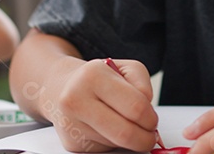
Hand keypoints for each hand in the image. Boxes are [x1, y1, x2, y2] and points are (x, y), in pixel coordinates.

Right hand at [42, 56, 159, 151]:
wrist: (61, 87)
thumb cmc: (98, 78)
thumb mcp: (124, 68)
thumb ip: (142, 85)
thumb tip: (148, 115)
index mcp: (92, 76)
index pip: (135, 107)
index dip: (151, 118)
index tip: (152, 119)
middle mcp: (76, 99)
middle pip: (125, 133)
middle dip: (145, 138)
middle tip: (150, 133)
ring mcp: (71, 124)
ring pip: (116, 144)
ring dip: (129, 139)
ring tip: (124, 123)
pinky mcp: (72, 144)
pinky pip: (105, 150)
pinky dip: (114, 142)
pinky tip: (107, 128)